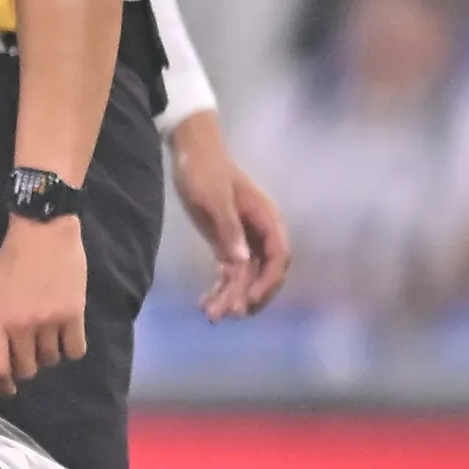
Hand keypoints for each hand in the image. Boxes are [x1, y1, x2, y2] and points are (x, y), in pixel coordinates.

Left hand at [0, 212, 88, 390]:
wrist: (43, 233)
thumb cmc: (10, 262)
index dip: (1, 385)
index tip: (7, 388)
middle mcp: (22, 326)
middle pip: (27, 369)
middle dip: (26, 366)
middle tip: (27, 353)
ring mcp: (49, 321)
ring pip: (51, 361)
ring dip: (48, 355)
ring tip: (46, 335)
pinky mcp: (74, 315)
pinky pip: (75, 350)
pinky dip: (70, 348)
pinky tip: (65, 335)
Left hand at [166, 113, 289, 318]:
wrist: (191, 152)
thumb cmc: (205, 170)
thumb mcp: (214, 199)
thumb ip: (228, 229)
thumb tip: (242, 262)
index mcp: (266, 219)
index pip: (278, 258)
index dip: (267, 282)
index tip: (249, 300)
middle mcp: (260, 233)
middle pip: (264, 272)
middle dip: (250, 295)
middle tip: (231, 314)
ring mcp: (244, 239)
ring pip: (245, 276)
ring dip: (231, 296)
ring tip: (213, 316)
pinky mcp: (227, 242)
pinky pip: (229, 272)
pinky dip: (219, 288)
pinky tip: (205, 304)